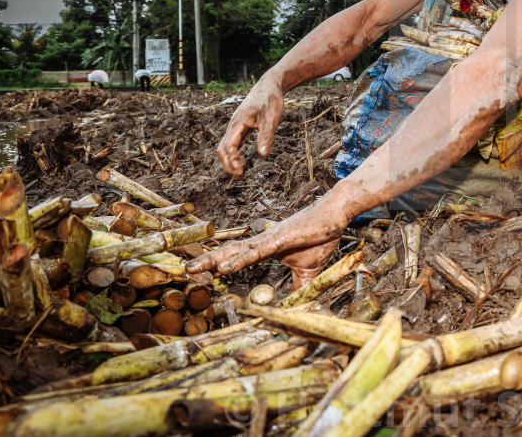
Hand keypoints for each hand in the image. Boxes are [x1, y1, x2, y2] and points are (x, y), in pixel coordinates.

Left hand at [187, 205, 344, 288]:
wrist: (335, 214)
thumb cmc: (321, 236)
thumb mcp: (308, 270)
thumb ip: (298, 287)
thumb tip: (294, 306)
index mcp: (267, 248)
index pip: (238, 257)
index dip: (219, 263)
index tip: (200, 272)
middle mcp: (263, 241)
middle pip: (231, 252)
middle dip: (208, 261)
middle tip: (186, 270)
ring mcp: (270, 238)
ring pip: (238, 251)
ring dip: (216, 260)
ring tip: (196, 268)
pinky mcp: (280, 237)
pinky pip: (256, 251)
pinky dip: (239, 259)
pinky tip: (225, 266)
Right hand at [217, 77, 284, 176]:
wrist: (270, 85)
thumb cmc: (270, 100)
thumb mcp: (271, 119)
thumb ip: (266, 136)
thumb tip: (263, 155)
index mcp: (238, 123)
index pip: (228, 147)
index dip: (232, 161)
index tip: (241, 172)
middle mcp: (233, 125)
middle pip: (223, 148)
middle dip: (228, 163)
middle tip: (240, 175)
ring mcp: (237, 125)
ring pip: (227, 145)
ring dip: (232, 159)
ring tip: (242, 170)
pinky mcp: (242, 125)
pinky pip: (234, 141)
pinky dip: (236, 152)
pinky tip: (244, 159)